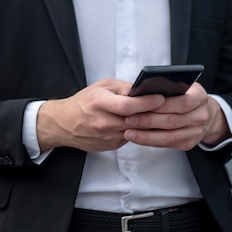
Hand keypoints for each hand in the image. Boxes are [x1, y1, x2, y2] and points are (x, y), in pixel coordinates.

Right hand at [37, 79, 164, 151]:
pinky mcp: (111, 145)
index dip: (147, 102)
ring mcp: (107, 136)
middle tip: (167, 106)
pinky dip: (138, 130)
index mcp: (100, 103)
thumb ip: (124, 88)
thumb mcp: (102, 86)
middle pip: (136, 120)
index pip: (128, 106)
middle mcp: (103, 122)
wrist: (65, 124)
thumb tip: (145, 90)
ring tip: (157, 114)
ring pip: (136, 130)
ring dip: (147, 123)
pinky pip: (130, 137)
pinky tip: (141, 123)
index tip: (161, 98)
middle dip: (153, 113)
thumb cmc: (84, 102)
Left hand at [123, 82, 231, 150]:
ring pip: (168, 137)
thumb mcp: (181, 86)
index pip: (181, 102)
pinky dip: (151, 142)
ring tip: (129, 133)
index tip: (140, 106)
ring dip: (146, 136)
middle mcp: (201, 116)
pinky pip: (167, 144)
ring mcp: (196, 132)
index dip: (160, 106)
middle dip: (148, 121)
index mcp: (200, 97)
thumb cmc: (185, 95)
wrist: (204, 113)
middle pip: (172, 121)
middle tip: (128, 120)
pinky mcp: (188, 144)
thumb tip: (142, 92)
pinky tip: (138, 138)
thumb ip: (167, 87)